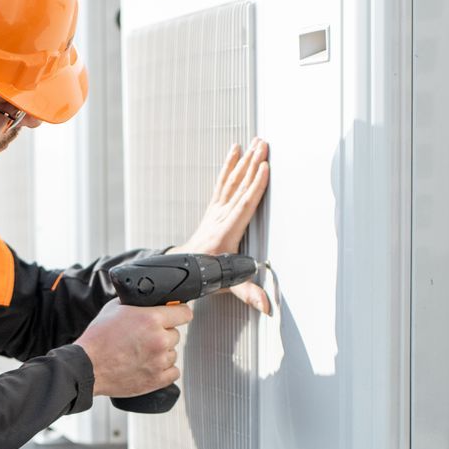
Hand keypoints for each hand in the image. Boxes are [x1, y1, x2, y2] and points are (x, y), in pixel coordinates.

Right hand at [74, 299, 193, 397]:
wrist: (87, 367)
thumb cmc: (97, 339)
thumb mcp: (114, 308)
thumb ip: (136, 303)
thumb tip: (149, 300)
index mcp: (151, 319)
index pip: (184, 313)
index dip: (179, 312)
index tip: (176, 315)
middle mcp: (159, 340)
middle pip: (176, 334)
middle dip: (164, 334)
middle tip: (146, 337)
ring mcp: (159, 361)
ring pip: (173, 353)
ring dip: (162, 353)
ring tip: (142, 353)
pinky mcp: (157, 379)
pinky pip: (173, 372)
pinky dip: (164, 370)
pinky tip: (149, 365)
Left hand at [172, 137, 270, 313]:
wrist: (182, 269)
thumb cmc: (204, 275)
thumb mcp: (226, 285)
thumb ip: (247, 293)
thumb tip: (267, 306)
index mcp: (226, 233)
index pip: (244, 205)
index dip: (255, 186)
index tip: (264, 168)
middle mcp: (220, 218)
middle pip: (239, 186)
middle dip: (252, 164)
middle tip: (263, 144)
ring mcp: (216, 210)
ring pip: (232, 181)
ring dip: (244, 160)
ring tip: (255, 142)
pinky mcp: (214, 208)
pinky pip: (223, 182)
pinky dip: (229, 166)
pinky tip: (235, 151)